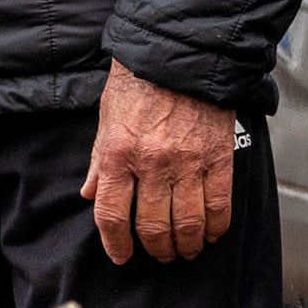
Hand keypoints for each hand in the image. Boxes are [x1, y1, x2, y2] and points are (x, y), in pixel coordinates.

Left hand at [88, 62, 241, 263]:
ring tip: (184, 249)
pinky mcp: (217, 157)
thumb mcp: (107, 116)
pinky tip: (210, 233)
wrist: (182, 52)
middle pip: (151, 226)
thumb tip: (89, 193)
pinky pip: (218, 205)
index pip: (111, 214)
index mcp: (118, 153)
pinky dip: (215, 226)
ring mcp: (187, 162)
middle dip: (155, 248)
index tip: (121, 256)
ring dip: (185, 245)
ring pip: (186, 223)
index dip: (115, 244)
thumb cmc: (140, 79)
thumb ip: (98, 160)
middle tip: (158, 254)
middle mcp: (151, 162)